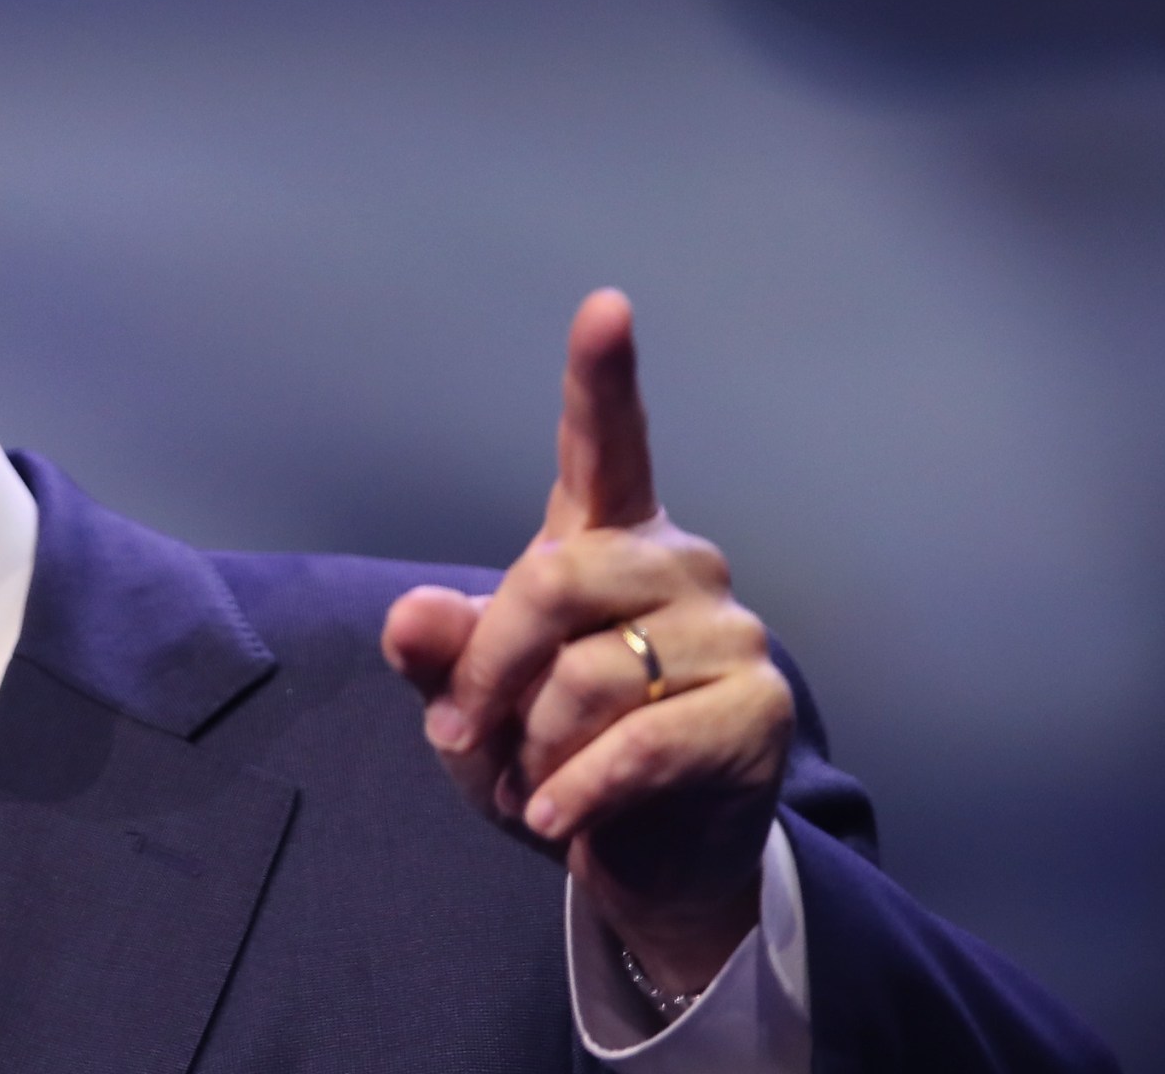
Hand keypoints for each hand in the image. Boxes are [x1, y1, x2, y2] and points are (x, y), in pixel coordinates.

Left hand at [381, 289, 792, 997]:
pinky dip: (576, 790)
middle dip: (487, 670)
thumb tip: (408, 618)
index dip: (601, 377)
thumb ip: (442, 655)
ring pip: (590, 676)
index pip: (606, 445)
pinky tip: (553, 817)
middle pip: (552, 581)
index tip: (605, 307)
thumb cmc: (553, 754)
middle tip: (458, 736)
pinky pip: (639, 744)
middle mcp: (675, 565)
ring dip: (531, 747)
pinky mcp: (756, 710)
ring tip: (527, 785)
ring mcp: (728, 633)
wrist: (647, 858)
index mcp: (606, 539)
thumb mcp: (472, 707)